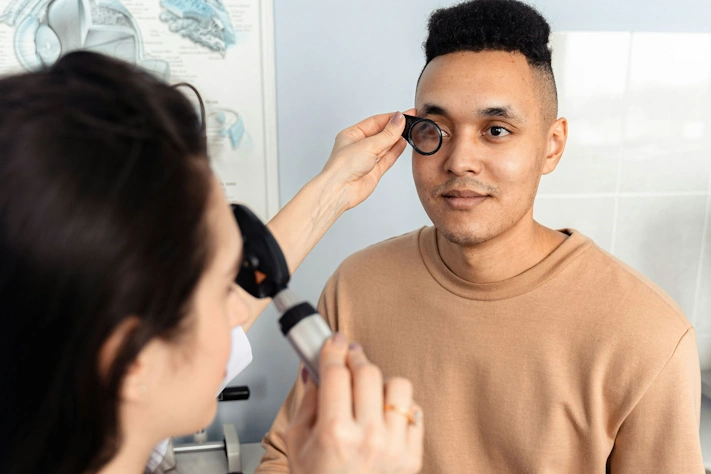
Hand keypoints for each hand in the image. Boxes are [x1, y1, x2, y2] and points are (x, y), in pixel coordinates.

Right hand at [286, 334, 423, 473]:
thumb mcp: (297, 443)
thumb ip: (307, 401)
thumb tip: (314, 369)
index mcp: (335, 433)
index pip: (337, 373)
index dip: (333, 349)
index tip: (334, 341)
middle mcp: (369, 438)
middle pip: (368, 372)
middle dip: (355, 358)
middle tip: (349, 358)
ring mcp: (394, 447)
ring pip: (398, 387)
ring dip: (381, 383)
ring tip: (368, 392)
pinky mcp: (412, 457)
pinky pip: (414, 411)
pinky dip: (400, 408)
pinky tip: (384, 415)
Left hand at [319, 109, 414, 210]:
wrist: (340, 190)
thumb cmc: (343, 167)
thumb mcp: (368, 145)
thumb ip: (387, 134)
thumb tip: (399, 119)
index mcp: (352, 135)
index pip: (375, 122)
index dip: (390, 118)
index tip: (404, 114)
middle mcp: (358, 146)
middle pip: (380, 133)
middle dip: (395, 127)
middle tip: (410, 121)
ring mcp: (366, 159)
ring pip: (384, 146)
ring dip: (396, 139)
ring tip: (410, 131)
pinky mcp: (373, 172)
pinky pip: (387, 159)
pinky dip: (395, 151)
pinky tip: (403, 144)